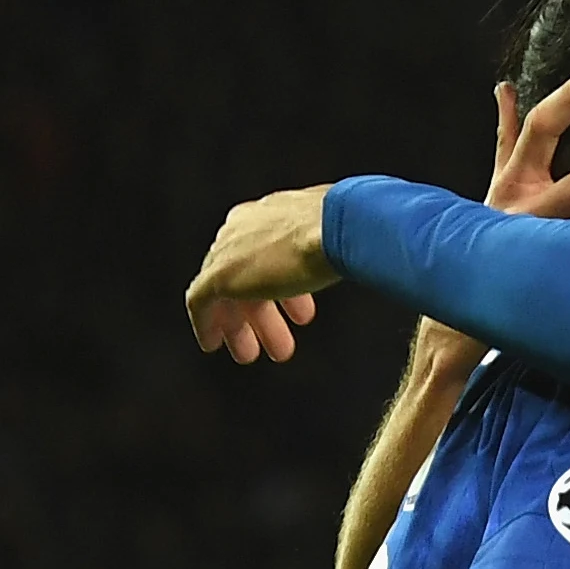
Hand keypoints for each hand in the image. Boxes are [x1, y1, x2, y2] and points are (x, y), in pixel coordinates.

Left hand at [185, 187, 336, 362]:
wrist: (339, 227)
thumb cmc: (351, 230)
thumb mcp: (342, 235)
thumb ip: (339, 243)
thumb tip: (370, 249)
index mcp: (270, 213)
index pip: (265, 251)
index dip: (282, 287)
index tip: (299, 315)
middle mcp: (243, 225)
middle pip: (243, 273)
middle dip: (261, 312)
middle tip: (277, 343)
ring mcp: (228, 249)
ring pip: (224, 291)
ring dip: (241, 325)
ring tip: (254, 355)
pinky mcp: (219, 274)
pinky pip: (200, 302)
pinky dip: (206, 324)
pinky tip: (212, 344)